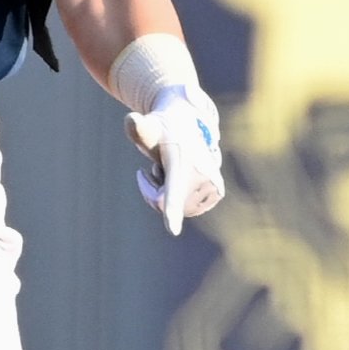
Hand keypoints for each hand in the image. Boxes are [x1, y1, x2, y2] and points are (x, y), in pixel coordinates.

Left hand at [124, 84, 223, 236]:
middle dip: (152, 192)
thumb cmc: (164, 129)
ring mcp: (213, 187)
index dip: (172, 212)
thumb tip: (130, 119)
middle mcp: (202, 176)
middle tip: (154, 168)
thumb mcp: (148, 127)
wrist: (191, 125)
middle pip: (163, 205)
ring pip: (178, 209)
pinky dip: (179, 198)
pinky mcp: (217, 193)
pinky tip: (181, 178)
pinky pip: (189, 209)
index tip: (172, 230)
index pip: (173, 192)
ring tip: (170, 170)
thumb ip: (138, 128)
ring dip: (165, 194)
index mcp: (181, 164)